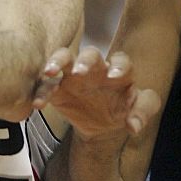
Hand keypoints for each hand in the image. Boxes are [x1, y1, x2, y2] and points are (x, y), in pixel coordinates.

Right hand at [39, 47, 160, 142]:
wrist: (103, 125)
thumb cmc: (123, 109)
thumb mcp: (139, 110)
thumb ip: (142, 112)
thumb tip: (134, 126)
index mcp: (119, 70)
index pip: (121, 61)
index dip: (118, 66)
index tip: (114, 77)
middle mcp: (96, 68)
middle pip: (90, 54)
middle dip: (84, 60)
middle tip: (79, 71)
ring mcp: (75, 76)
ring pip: (64, 59)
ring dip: (56, 62)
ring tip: (48, 72)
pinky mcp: (58, 90)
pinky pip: (47, 86)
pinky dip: (41, 92)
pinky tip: (38, 104)